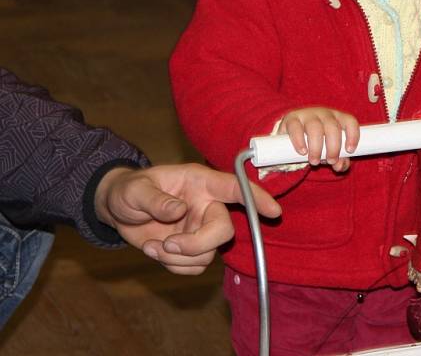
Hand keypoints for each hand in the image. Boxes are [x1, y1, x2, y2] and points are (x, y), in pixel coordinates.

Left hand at [94, 163, 281, 274]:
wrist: (117, 209)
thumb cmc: (129, 190)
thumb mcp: (135, 190)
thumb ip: (155, 199)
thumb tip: (179, 210)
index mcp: (200, 183)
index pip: (234, 188)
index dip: (256, 198)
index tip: (273, 211)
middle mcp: (206, 205)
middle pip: (223, 230)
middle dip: (198, 244)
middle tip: (169, 245)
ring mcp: (201, 228)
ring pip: (208, 253)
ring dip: (178, 257)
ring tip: (152, 246)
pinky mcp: (192, 248)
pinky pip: (195, 266)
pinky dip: (173, 265)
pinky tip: (154, 250)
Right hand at [279, 107, 358, 171]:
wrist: (292, 138)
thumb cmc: (319, 144)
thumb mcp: (330, 151)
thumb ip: (339, 160)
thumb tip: (339, 166)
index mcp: (338, 119)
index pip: (350, 121)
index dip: (353, 135)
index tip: (349, 151)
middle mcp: (324, 113)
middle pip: (333, 127)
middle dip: (334, 147)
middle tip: (331, 160)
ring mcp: (307, 114)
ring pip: (315, 127)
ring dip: (316, 147)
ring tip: (315, 161)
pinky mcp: (291, 119)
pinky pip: (296, 128)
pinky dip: (299, 141)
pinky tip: (303, 151)